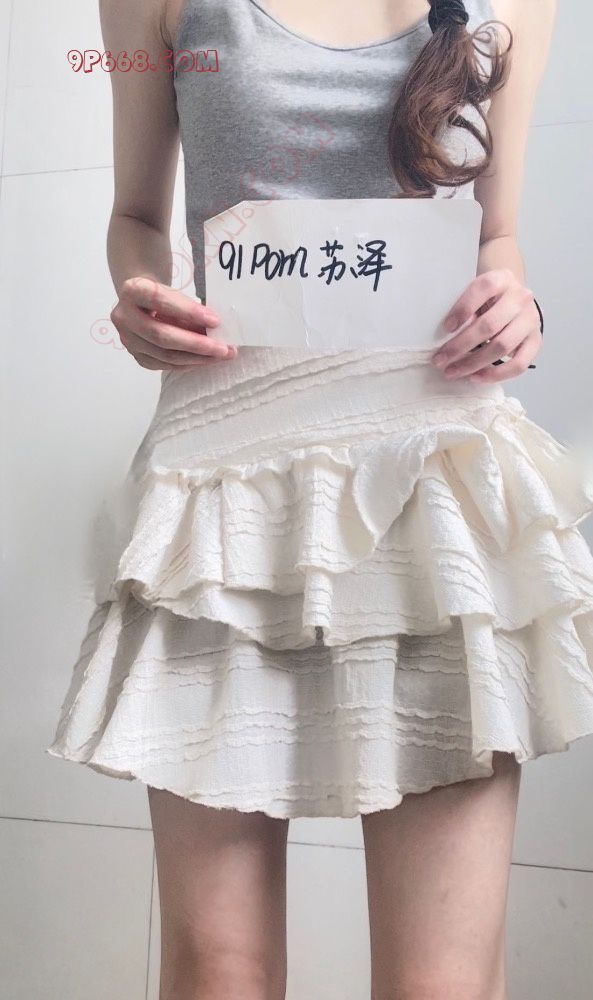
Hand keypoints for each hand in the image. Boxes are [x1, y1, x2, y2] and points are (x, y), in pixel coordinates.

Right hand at [111, 276, 236, 369]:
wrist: (140, 303)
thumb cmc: (161, 295)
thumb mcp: (173, 292)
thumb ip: (188, 307)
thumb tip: (214, 328)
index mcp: (132, 291)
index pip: (160, 300)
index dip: (188, 312)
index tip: (215, 320)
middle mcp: (124, 316)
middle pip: (161, 335)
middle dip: (196, 344)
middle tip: (223, 349)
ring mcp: (127, 340)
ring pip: (164, 355)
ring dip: (196, 358)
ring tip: (220, 356)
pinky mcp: (136, 356)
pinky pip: (164, 365)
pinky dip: (187, 363)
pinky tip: (205, 360)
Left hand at [430, 268, 541, 382]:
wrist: (515, 301)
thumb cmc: (488, 300)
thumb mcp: (477, 295)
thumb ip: (465, 307)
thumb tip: (445, 335)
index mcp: (502, 279)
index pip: (483, 289)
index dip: (463, 308)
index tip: (445, 328)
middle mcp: (520, 298)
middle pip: (489, 325)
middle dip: (460, 345)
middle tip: (440, 359)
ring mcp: (530, 320)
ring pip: (502, 346)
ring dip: (473, 363)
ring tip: (453, 371)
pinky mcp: (536, 341)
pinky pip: (519, 364)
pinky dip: (496, 374)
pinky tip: (476, 377)